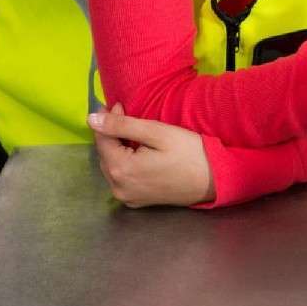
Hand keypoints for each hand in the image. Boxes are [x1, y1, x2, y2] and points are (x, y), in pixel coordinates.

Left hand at [88, 103, 215, 207]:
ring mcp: (127, 197)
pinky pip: (122, 179)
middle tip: (127, 116)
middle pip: (105, 154)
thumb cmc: (189, 153)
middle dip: (112, 134)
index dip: (107, 119)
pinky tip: (139, 155)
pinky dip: (125, 164)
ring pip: (112, 167)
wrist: (215, 180)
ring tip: (134, 134)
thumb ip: (122, 125)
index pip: (102, 139)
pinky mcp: (137, 201)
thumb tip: (91, 118)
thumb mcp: (157, 133)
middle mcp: (118, 187)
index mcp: (120, 169)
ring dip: (118, 149)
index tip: (119, 104)